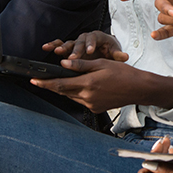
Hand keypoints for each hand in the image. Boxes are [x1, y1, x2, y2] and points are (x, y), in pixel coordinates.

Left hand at [30, 58, 172, 112]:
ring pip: (71, 96)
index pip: (60, 84)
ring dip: (65, 89)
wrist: (138, 88)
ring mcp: (91, 104)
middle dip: (51, 86)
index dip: (44, 83)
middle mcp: (88, 97)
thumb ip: (81, 64)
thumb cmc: (123, 74)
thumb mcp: (101, 64)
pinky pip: (80, 100)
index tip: (33, 80)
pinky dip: (77, 93)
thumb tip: (64, 63)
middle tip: (39, 80)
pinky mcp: (95, 109)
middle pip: (63, 91)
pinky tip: (81, 86)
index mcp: (88, 84)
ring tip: (61, 80)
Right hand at [42, 31, 128, 61]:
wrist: (104, 50)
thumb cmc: (109, 50)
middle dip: (76, 49)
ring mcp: (76, 43)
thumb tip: (124, 56)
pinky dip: (53, 45)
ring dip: (63, 47)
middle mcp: (85, 38)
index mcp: (97, 37)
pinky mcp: (69, 48)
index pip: (93, 39)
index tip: (89, 51)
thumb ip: (117, 54)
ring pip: (68, 43)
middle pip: (79, 42)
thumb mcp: (114, 52)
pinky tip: (46, 47)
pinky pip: (59, 45)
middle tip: (73, 57)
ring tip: (57, 51)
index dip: (90, 45)